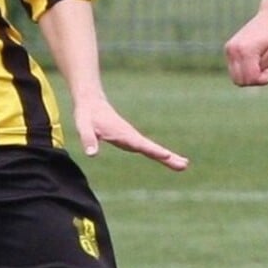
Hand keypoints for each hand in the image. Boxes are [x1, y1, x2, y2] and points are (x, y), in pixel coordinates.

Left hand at [68, 92, 188, 170]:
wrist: (92, 102)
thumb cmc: (87, 115)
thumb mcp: (83, 127)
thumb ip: (87, 139)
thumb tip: (92, 154)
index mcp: (122, 134)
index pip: (140, 145)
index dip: (153, 150)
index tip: (166, 155)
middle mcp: (131, 137)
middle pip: (153, 149)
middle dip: (168, 157)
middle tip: (184, 166)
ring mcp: (133, 138)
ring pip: (153, 150)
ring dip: (168, 157)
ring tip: (183, 165)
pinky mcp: (131, 140)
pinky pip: (148, 149)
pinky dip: (160, 155)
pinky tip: (167, 158)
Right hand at [224, 9, 267, 85]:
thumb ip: (262, 73)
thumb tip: (249, 81)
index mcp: (246, 51)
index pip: (251, 80)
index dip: (263, 78)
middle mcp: (233, 50)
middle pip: (240, 81)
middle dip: (254, 78)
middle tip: (266, 65)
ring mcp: (229, 49)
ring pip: (236, 77)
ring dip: (249, 75)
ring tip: (260, 61)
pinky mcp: (229, 48)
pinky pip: (235, 69)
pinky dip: (245, 69)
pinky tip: (254, 58)